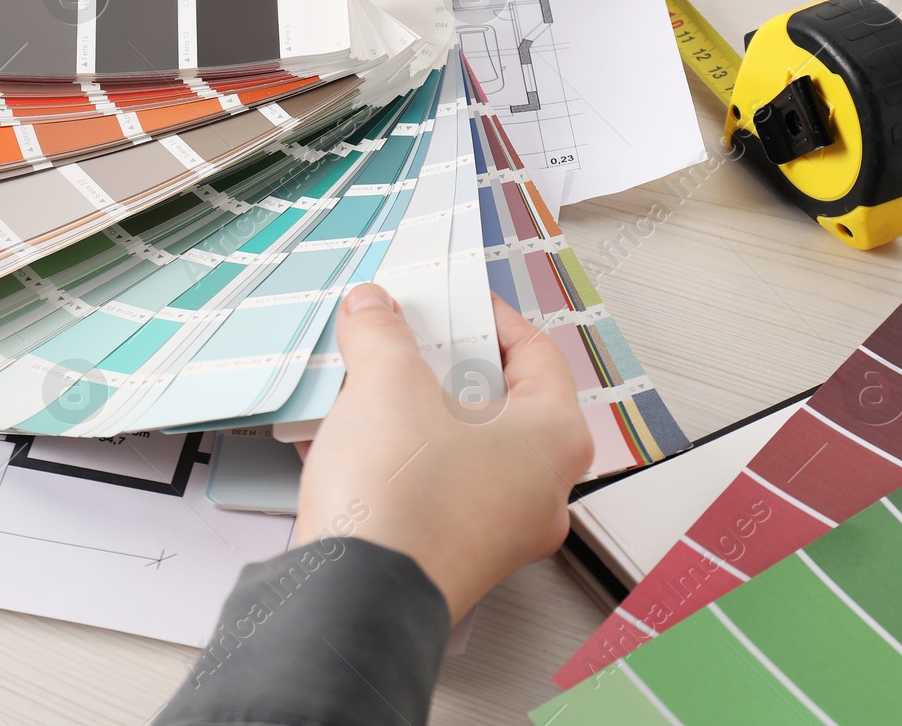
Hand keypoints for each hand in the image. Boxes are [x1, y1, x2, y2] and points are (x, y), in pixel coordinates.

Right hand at [294, 284, 591, 620]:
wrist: (354, 600)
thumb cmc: (402, 504)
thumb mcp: (386, 383)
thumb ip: (382, 333)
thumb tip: (374, 309)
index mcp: (554, 440)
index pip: (536, 353)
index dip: (489, 316)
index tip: (454, 301)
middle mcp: (538, 491)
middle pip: (496, 401)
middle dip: (441, 364)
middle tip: (404, 337)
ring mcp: (496, 530)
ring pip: (459, 446)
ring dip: (412, 409)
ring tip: (366, 380)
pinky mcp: (449, 554)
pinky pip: (430, 486)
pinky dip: (395, 455)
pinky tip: (346, 433)